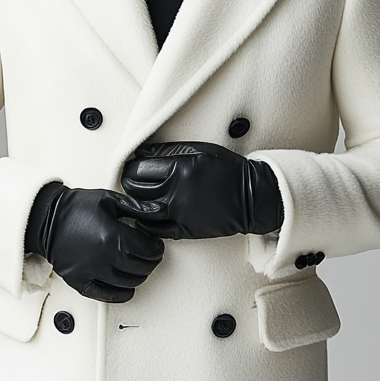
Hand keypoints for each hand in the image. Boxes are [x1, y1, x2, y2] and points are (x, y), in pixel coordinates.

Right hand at [26, 183, 166, 302]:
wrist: (46, 218)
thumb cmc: (75, 207)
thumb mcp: (109, 199)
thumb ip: (138, 208)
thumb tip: (160, 211)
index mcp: (113, 236)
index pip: (147, 250)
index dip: (156, 248)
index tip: (156, 245)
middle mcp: (103, 257)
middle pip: (141, 268)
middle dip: (150, 261)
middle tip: (151, 255)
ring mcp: (91, 272)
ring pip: (128, 283)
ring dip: (139, 276)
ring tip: (139, 267)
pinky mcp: (80, 282)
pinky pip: (107, 296)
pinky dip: (121, 294)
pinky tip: (126, 288)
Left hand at [120, 141, 283, 239]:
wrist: (251, 197)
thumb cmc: (228, 170)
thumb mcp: (200, 150)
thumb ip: (169, 151)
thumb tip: (141, 153)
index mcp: (179, 169)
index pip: (139, 169)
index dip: (131, 167)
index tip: (132, 167)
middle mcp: (175, 192)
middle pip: (136, 190)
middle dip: (129, 184)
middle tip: (130, 181)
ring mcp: (178, 214)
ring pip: (141, 211)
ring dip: (133, 204)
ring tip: (135, 199)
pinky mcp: (184, 230)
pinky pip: (154, 230)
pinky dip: (145, 223)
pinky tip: (145, 216)